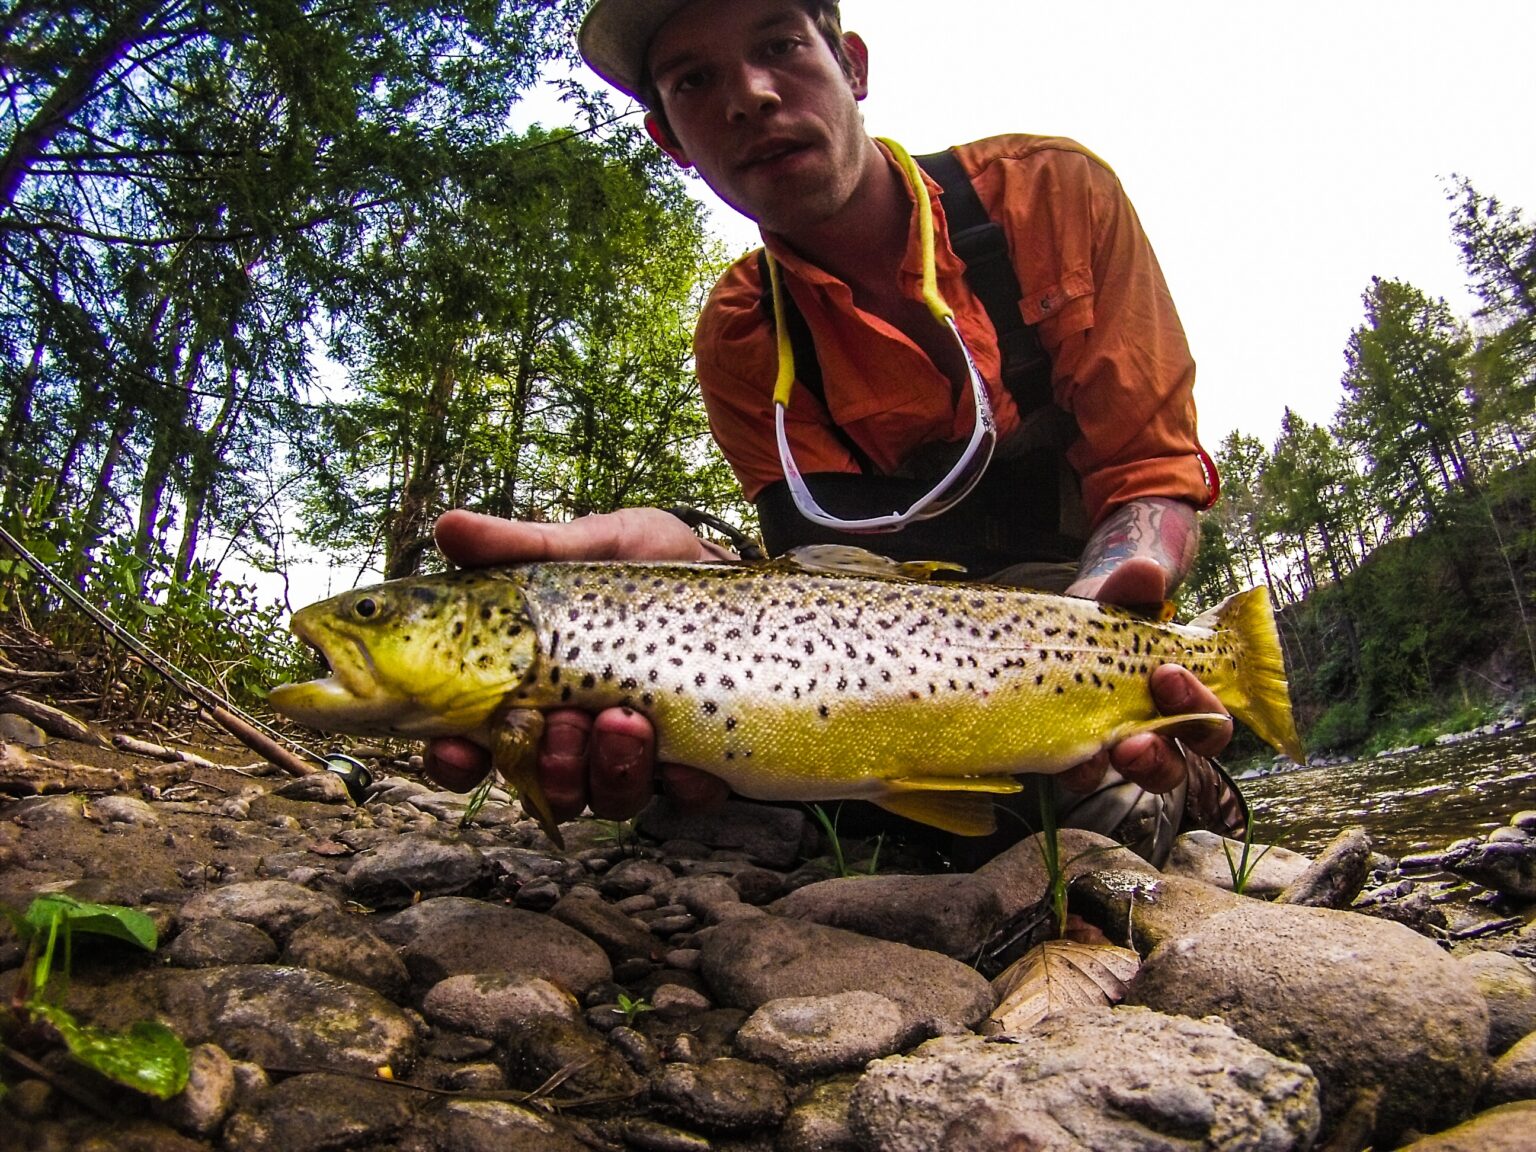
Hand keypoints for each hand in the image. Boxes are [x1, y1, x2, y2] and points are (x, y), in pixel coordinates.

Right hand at [423, 508, 730, 819]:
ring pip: (608, 799)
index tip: (457, 746)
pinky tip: (685, 758)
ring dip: (609, 772)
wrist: (729, 571)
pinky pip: (682, 798)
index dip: (454, 761)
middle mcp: (576, 735)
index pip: (471, 749)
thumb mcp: (586, 545)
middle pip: (544, 787)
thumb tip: (450, 526)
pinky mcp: (695, 763)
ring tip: (626, 721)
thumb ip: (521, 546)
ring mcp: (636, 756)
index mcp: (530, 694)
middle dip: (552, 765)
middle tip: (566, 721)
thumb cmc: (643, 565)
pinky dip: (680, 784)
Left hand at [1060, 532, 1232, 796]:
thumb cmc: (1106, 620)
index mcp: (1180, 702)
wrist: (1058, 627)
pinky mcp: (1071, 754)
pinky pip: (1080, 773)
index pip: (1207, 725)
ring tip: (1112, 752)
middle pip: (1174, 766)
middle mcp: (1153, 735)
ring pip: (1129, 776)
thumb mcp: (1117, 601)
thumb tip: (1147, 572)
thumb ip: (1132, 590)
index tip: (1168, 672)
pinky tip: (1067, 754)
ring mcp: (1112, 749)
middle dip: (1162, 754)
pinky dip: (1077, 765)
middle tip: (1139, 736)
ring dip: (1125, 768)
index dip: (1196, 708)